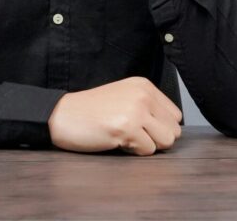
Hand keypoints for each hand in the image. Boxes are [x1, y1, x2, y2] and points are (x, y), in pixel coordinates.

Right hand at [47, 77, 183, 155]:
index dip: (160, 127)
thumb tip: (173, 131)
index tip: (139, 126)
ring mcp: (135, 110)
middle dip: (155, 138)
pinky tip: (115, 140)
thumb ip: (149, 108)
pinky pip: (147, 150)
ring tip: (124, 136)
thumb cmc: (90, 111)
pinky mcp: (126, 127)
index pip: (176, 115)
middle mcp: (143, 95)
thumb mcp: (123, 98)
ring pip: (165, 141)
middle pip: (174, 130)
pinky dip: (133, 151)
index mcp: (144, 86)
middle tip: (130, 133)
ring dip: (146, 145)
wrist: (61, 115)